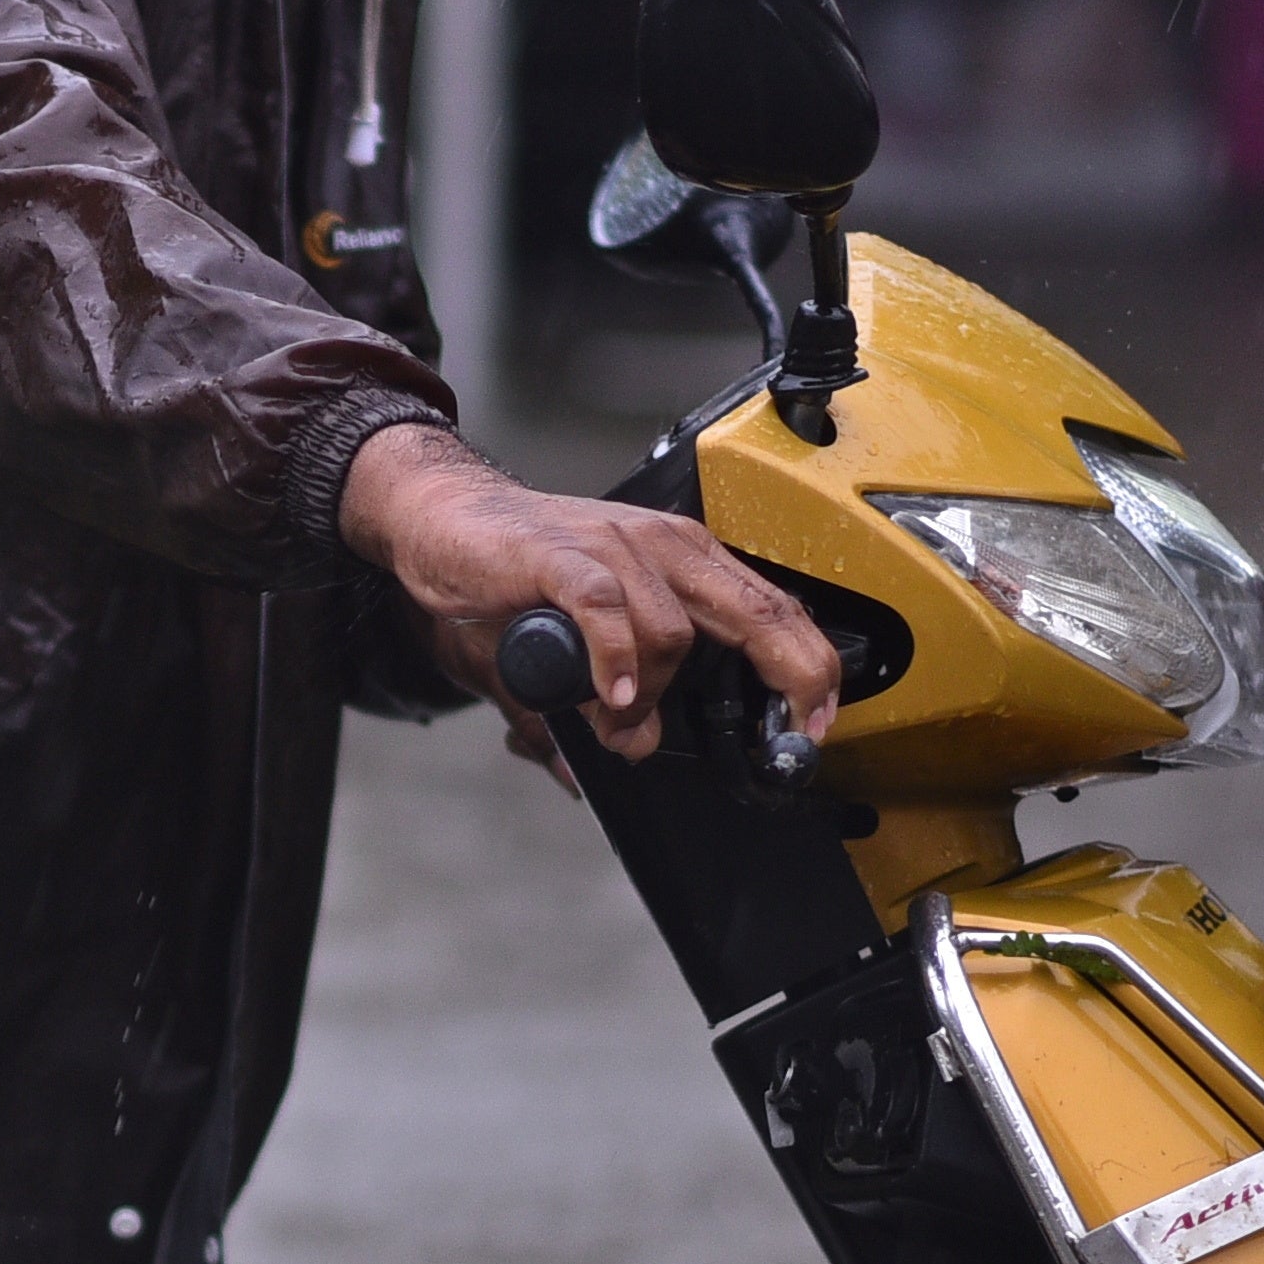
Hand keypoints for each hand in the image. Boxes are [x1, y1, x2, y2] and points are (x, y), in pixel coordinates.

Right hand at [336, 423, 838, 770]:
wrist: (445, 517)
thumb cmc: (518, 568)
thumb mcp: (587, 640)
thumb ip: (618, 693)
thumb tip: (633, 746)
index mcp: (682, 561)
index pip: (771, 610)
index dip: (809, 667)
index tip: (818, 721)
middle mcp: (661, 548)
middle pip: (755, 614)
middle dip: (791, 675)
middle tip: (796, 727)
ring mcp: (614, 549)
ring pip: (671, 635)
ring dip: (648, 694)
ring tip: (610, 712)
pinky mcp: (560, 558)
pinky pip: (607, 610)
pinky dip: (614, 660)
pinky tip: (607, 696)